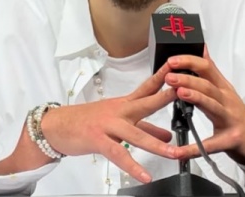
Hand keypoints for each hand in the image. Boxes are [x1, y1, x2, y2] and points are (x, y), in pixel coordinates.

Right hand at [41, 63, 178, 182]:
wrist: (57, 126)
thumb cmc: (88, 121)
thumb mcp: (118, 121)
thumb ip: (146, 128)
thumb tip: (168, 134)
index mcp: (125, 104)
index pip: (147, 87)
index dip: (163, 77)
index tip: (178, 68)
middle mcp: (119, 111)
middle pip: (146, 104)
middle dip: (166, 99)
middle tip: (186, 96)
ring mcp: (109, 125)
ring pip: (136, 134)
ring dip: (157, 144)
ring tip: (175, 153)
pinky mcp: (99, 140)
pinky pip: (118, 154)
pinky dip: (133, 166)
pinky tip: (145, 175)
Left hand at [164, 46, 244, 167]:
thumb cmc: (239, 115)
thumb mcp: (226, 90)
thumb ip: (212, 72)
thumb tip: (202, 48)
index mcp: (222, 88)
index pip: (207, 68)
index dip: (190, 62)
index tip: (172, 60)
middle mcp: (227, 100)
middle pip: (208, 85)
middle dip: (188, 78)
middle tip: (169, 75)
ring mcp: (230, 119)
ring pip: (212, 106)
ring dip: (195, 98)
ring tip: (179, 93)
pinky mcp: (231, 139)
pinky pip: (210, 144)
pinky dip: (193, 149)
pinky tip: (179, 152)